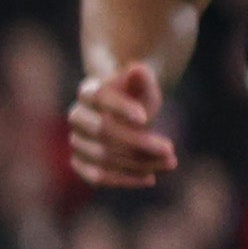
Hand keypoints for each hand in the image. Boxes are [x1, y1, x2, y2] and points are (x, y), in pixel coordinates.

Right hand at [67, 64, 175, 189]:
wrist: (128, 114)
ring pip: (103, 157)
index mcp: (89, 91)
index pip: (99, 98)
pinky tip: (150, 178)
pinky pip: (95, 176)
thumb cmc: (137, 97)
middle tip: (170, 149)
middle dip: (138, 142)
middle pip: (103, 131)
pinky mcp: (81, 162)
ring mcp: (77, 140)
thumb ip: (142, 78)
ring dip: (139, 163)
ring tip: (170, 163)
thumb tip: (137, 68)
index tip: (145, 118)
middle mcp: (78, 116)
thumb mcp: (145, 86)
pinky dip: (123, 179)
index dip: (120, 108)